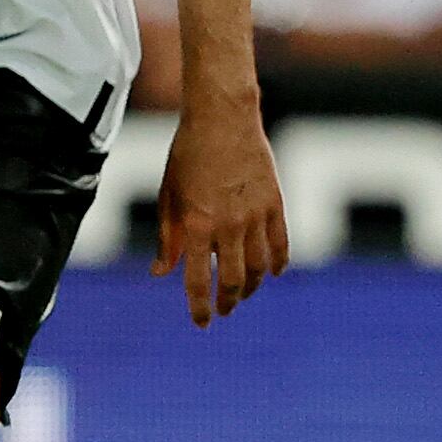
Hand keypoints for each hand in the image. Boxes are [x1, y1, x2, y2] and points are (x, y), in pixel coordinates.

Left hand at [154, 94, 287, 325]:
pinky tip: (272, 272)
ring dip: (251, 287)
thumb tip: (160, 273)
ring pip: (258, 267)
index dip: (199, 306)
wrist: (222, 119)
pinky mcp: (275, 203)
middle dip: (227, 302)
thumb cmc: (188, 154)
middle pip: (231, 280)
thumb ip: (167, 237)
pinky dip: (277, 263)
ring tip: (243, 293)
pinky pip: (281, 244)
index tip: (201, 323)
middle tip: (223, 311)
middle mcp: (227, 225)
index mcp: (195, 225)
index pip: (196, 279)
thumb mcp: (168, 195)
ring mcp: (254, 215)